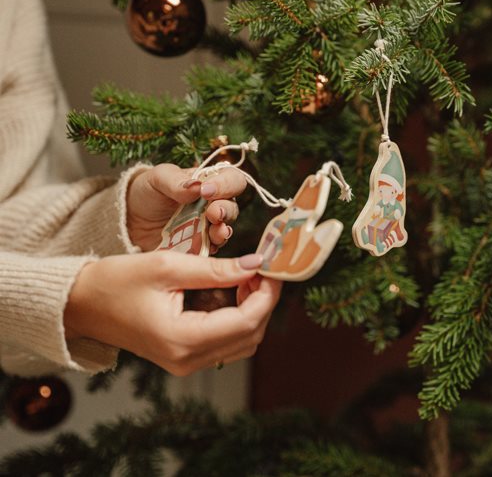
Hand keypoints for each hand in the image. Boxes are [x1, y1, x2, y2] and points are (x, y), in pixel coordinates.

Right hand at [65, 251, 280, 375]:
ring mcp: (186, 363)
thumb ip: (217, 269)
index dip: (267, 294)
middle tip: (260, 268)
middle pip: (250, 335)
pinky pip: (225, 342)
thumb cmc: (115, 281)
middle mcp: (188, 360)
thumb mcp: (168, 266)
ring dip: (252, 309)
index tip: (273, 266)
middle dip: (263, 300)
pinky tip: (229, 291)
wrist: (80, 304)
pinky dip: (237, 317)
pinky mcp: (184, 357)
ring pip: (242, 341)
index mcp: (183, 340)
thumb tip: (257, 265)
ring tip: (245, 276)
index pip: (247, 322)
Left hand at [127, 164, 246, 251]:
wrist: (129, 219)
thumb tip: (197, 186)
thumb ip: (176, 181)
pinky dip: (211, 248)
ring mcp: (207, 228)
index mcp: (209, 183)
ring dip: (223, 231)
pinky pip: (211, 249)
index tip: (207, 190)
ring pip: (226, 229)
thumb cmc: (147, 192)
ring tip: (216, 231)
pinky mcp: (199, 247)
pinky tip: (207, 245)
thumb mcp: (157, 179)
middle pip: (232, 207)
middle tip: (212, 212)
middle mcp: (214, 205)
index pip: (232, 180)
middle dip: (225, 210)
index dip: (226, 184)